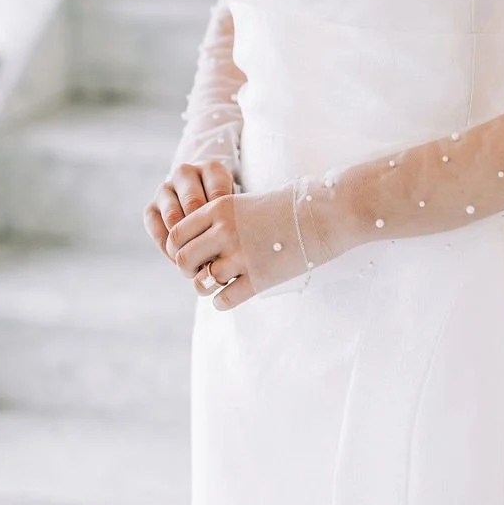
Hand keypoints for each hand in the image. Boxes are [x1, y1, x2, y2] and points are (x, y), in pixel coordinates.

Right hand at [143, 159, 236, 295]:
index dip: (223, 224)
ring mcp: (165, 189)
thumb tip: (224, 249)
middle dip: (202, 233)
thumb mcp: (235, 207)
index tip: (230, 244)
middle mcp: (185, 173)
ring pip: (172, 216)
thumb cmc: (228, 208)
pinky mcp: (151, 207)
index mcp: (211, 169)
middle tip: (214, 257)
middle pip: (193, 203)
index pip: (218, 194)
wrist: (203, 201)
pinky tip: (180, 260)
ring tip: (197, 262)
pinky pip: (156, 228)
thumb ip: (232, 219)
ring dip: (184, 242)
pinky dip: (168, 247)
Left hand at [163, 181, 313, 310]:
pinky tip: (233, 293)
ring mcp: (241, 256)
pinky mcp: (259, 279)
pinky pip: (224, 300)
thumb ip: (220, 220)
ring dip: (205, 287)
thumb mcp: (246, 203)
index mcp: (219, 208)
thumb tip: (200, 243)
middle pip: (182, 261)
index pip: (176, 235)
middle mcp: (225, 232)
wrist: (327, 212)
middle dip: (189, 269)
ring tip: (218, 282)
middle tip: (202, 269)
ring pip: (201, 283)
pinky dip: (222, 301)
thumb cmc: (290, 205)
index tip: (192, 252)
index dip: (178, 248)